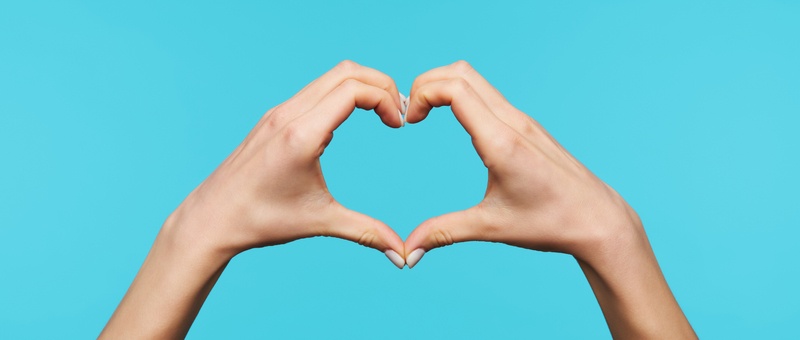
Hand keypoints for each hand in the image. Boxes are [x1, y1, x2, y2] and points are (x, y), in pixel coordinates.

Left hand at [101, 61, 407, 338]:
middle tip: (398, 113)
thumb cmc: (260, 220)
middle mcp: (289, 114)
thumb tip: (402, 256)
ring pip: (330, 77)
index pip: (353, 89)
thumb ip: (366, 232)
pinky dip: (341, 94)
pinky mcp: (274, 118)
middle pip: (346, 72)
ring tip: (381, 114)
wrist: (211, 218)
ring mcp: (279, 112)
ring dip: (361, 87)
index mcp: (302, 134)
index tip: (398, 124)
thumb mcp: (320, 222)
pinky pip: (315, 90)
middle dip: (380, 85)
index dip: (385, 98)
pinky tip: (348, 122)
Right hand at [401, 61, 695, 338]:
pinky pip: (489, 95)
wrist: (599, 220)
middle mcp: (513, 122)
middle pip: (462, 73)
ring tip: (425, 114)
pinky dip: (462, 96)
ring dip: (444, 87)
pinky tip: (455, 122)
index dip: (422, 94)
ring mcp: (523, 121)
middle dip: (427, 83)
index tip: (409, 121)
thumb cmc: (551, 223)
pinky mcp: (528, 127)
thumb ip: (444, 233)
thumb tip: (409, 251)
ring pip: (476, 80)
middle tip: (410, 112)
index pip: (455, 90)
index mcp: (501, 142)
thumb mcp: (491, 227)